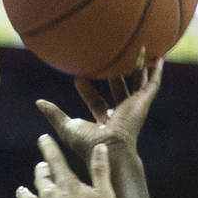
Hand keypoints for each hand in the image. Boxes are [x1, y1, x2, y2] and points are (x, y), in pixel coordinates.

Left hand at [8, 135, 115, 197]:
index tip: (43, 138)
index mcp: (66, 184)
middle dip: (40, 171)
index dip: (48, 147)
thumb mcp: (105, 195)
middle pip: (40, 178)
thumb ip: (100, 170)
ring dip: (24, 193)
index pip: (54, 159)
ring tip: (21, 190)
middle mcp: (49, 196)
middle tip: (40, 168)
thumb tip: (101, 147)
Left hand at [36, 57, 162, 161]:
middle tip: (111, 56)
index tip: (78, 76)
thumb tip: (38, 102)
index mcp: (105, 122)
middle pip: (119, 89)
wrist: (110, 148)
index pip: (97, 102)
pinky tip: (158, 57)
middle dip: (115, 74)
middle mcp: (122, 114)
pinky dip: (156, 70)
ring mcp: (134, 107)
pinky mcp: (143, 102)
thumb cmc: (88, 144)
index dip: (87, 89)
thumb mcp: (67, 126)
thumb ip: (54, 114)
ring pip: (137, 83)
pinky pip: (153, 83)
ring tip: (139, 49)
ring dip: (138, 68)